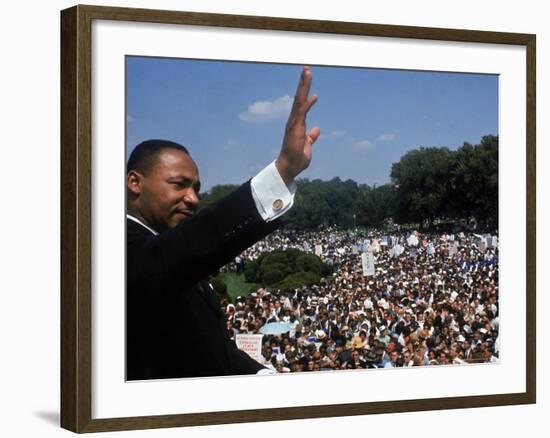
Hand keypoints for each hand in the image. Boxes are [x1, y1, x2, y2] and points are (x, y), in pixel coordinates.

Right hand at [276, 66, 319, 184]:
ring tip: (307, 72)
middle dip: (303, 83)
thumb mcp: (307, 146)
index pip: (302, 103)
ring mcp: (294, 124)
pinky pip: (301, 113)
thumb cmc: (297, 158)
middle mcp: (294, 121)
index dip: (305, 91)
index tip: (308, 79)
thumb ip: (310, 137)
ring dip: (303, 87)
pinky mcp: (295, 129)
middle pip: (299, 98)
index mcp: (297, 123)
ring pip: (299, 101)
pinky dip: (306, 103)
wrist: (290, 167)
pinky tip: (312, 94)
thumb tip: (316, 130)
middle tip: (306, 68)